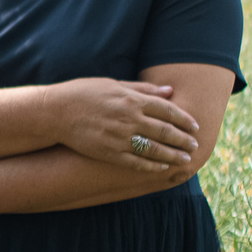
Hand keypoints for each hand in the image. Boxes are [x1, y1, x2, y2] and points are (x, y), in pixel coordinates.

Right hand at [54, 78, 199, 170]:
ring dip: (173, 155)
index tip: (195, 126)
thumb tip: (169, 90)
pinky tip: (161, 167)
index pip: (167, 110)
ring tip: (185, 159)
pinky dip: (151, 165)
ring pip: (154, 149)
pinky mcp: (109, 152)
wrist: (55, 112)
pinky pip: (136, 161)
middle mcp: (129, 118)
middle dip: (183, 139)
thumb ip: (142, 89)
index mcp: (132, 99)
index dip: (184, 119)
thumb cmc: (83, 93)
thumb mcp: (114, 84)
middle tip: (195, 145)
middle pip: (165, 131)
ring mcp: (120, 137)